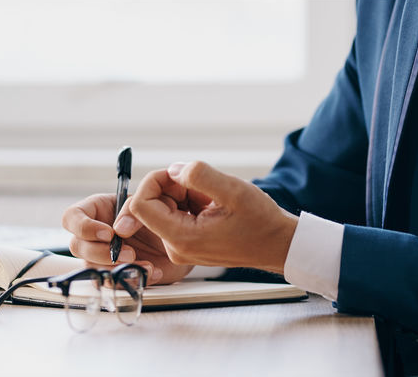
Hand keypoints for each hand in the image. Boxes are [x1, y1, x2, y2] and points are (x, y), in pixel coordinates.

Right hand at [60, 192, 192, 284]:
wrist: (181, 234)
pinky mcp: (115, 274)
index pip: (72, 217)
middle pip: (76, 246)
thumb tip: (119, 230)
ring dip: (116, 270)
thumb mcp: (149, 201)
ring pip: (91, 269)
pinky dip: (131, 281)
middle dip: (101, 253)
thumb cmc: (163, 210)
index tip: (108, 234)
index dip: (84, 227)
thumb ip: (132, 209)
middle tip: (129, 253)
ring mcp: (102, 256)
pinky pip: (112, 284)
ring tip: (146, 266)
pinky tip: (151, 272)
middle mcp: (95, 234)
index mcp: (97, 209)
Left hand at [121, 161, 298, 273]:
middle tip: (203, 186)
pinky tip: (213, 204)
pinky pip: (177, 215)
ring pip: (165, 207)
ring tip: (213, 197)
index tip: (179, 175)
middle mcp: (176, 247)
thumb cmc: (261, 222)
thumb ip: (199, 176)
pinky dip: (191, 202)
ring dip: (185, 193)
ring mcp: (181, 246)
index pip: (140, 205)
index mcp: (181, 238)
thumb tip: (174, 170)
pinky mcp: (189, 243)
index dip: (154, 181)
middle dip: (173, 186)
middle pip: (152, 205)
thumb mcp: (232, 190)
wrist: (277, 244)